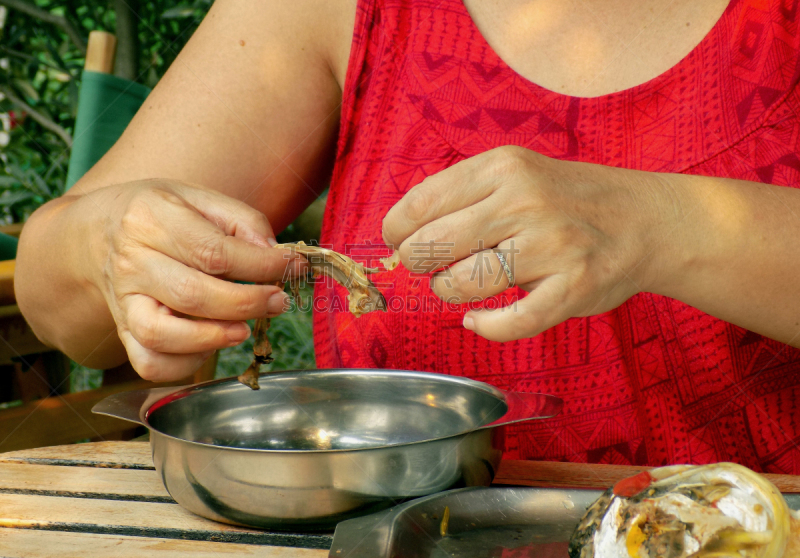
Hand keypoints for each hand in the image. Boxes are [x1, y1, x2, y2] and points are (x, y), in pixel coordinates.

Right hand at [83, 180, 304, 380]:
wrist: (99, 232)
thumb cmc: (163, 215)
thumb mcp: (200, 198)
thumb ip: (243, 221)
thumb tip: (275, 256)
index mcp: (150, 218)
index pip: (213, 251)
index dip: (260, 266)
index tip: (291, 268)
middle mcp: (130, 261)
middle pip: (192, 294)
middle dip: (247, 303)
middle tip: (277, 302)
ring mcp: (122, 301)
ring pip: (162, 335)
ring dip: (214, 338)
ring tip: (244, 329)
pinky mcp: (123, 331)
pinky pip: (149, 362)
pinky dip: (185, 363)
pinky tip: (212, 343)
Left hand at [382, 146, 674, 341]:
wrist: (646, 219)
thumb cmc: (566, 200)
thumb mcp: (516, 173)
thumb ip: (463, 194)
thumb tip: (400, 232)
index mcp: (503, 168)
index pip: (419, 205)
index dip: (396, 232)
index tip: (400, 242)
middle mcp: (525, 202)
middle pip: (430, 246)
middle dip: (418, 265)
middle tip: (432, 266)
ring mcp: (551, 246)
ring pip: (461, 284)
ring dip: (449, 292)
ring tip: (462, 285)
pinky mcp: (573, 288)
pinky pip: (509, 322)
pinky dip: (485, 327)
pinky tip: (479, 320)